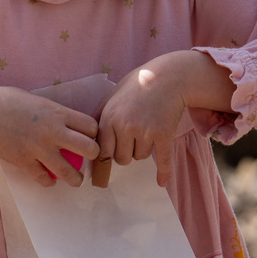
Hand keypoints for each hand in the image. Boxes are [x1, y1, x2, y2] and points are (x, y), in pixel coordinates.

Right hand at [0, 85, 99, 186]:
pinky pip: (45, 179)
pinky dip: (49, 180)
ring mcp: (39, 149)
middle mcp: (53, 132)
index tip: (90, 137)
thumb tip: (67, 124)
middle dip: (92, 155)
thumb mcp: (39, 101)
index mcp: (58, 113)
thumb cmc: (9, 101)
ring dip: (75, 178)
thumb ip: (55, 114)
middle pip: (89, 148)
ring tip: (75, 179)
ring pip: (69, 172)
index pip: (91, 126)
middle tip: (88, 158)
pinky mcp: (25, 162)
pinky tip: (49, 178)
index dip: (94, 133)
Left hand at [96, 50, 236, 186]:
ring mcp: (145, 131)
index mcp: (109, 117)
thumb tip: (88, 135)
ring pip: (140, 157)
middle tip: (134, 137)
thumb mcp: (113, 94)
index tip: (112, 153)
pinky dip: (163, 172)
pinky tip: (161, 181)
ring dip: (144, 149)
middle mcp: (125, 126)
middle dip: (127, 152)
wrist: (168, 76)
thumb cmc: (138, 84)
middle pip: (121, 159)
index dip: (109, 152)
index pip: (103, 151)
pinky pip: (162, 160)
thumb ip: (100, 114)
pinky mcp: (163, 135)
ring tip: (148, 128)